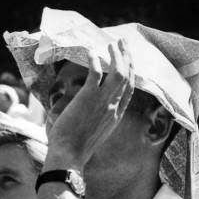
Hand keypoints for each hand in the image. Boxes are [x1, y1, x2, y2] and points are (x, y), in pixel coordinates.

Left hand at [46, 39, 134, 170]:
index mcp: (115, 117)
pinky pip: (97, 73)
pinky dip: (95, 61)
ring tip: (114, 43)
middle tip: (122, 44)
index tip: (127, 62)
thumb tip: (78, 109)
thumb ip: (92, 118)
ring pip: (119, 72)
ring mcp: (103, 102)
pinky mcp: (89, 97)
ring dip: (118, 55)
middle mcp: (113, 108)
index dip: (130, 74)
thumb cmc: (72, 148)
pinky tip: (90, 52)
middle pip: (128, 78)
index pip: (129, 91)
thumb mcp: (91, 132)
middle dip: (128, 58)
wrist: (68, 155)